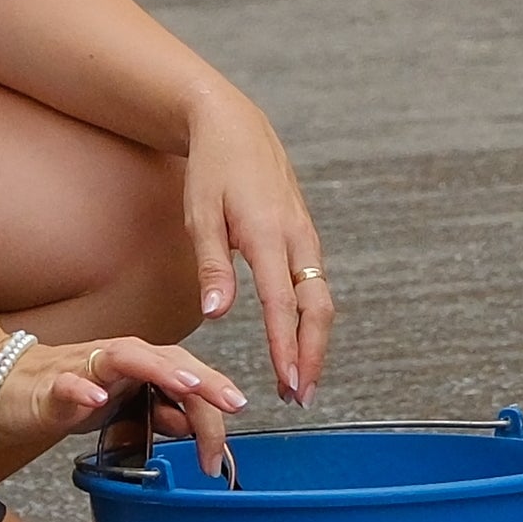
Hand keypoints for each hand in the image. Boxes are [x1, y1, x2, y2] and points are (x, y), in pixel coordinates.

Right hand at [11, 332, 245, 475]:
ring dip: (158, 370)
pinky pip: (67, 383)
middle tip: (230, 400)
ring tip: (186, 386)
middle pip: (168, 359)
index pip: (186, 376)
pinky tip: (96, 399)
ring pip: (125, 358)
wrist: (9, 386)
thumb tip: (194, 425)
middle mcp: (119, 358)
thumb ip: (160, 414)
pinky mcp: (50, 384)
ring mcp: (85, 367)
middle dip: (202, 378)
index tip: (237, 414)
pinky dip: (81, 388)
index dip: (213, 395)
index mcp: (140, 364)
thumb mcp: (124, 409)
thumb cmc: (70, 393)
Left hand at [177, 85, 334, 401]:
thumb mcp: (200, 215)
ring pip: (322, 298)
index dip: (287, 348)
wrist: (236, 126)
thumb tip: (217, 315)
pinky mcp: (304, 235)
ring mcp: (306, 236)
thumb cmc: (212, 169)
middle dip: (314, 355)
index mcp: (269, 234)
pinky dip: (313, 318)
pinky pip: (316, 284)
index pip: (283, 304)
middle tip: (301, 395)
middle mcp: (297, 237)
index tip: (287, 383)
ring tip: (300, 380)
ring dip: (315, 341)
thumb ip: (211, 267)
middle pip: (318, 308)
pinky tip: (300, 339)